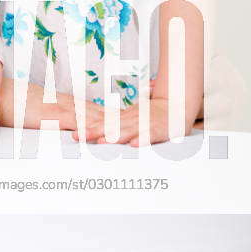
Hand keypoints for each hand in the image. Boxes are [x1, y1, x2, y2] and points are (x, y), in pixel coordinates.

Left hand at [74, 98, 195, 146]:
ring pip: (127, 131)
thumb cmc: (151, 114)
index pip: (103, 123)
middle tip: (79, 137)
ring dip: (114, 137)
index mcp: (124, 118)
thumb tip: (97, 133)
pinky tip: (134, 145)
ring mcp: (144, 125)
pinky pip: (150, 136)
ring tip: (101, 141)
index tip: (75, 133)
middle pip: (110, 127)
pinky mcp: (158, 130)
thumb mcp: (131, 117)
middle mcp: (131, 120)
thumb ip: (117, 125)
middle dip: (94, 132)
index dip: (89, 128)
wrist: (175, 106)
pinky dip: (142, 140)